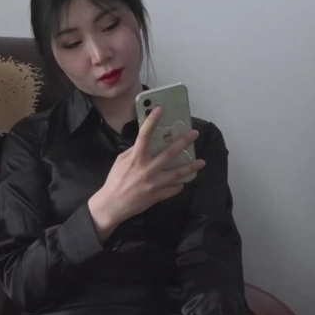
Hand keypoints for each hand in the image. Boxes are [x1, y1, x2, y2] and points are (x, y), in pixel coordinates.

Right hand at [88, 107, 204, 239]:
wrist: (113, 204)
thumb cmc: (115, 180)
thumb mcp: (120, 161)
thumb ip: (133, 151)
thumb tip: (145, 142)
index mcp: (136, 158)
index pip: (144, 135)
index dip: (152, 121)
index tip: (160, 109)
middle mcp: (147, 169)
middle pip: (169, 153)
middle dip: (183, 142)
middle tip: (194, 134)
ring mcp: (154, 183)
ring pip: (177, 173)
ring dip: (191, 167)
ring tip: (201, 162)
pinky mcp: (158, 195)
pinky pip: (174, 189)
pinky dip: (179, 184)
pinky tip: (183, 180)